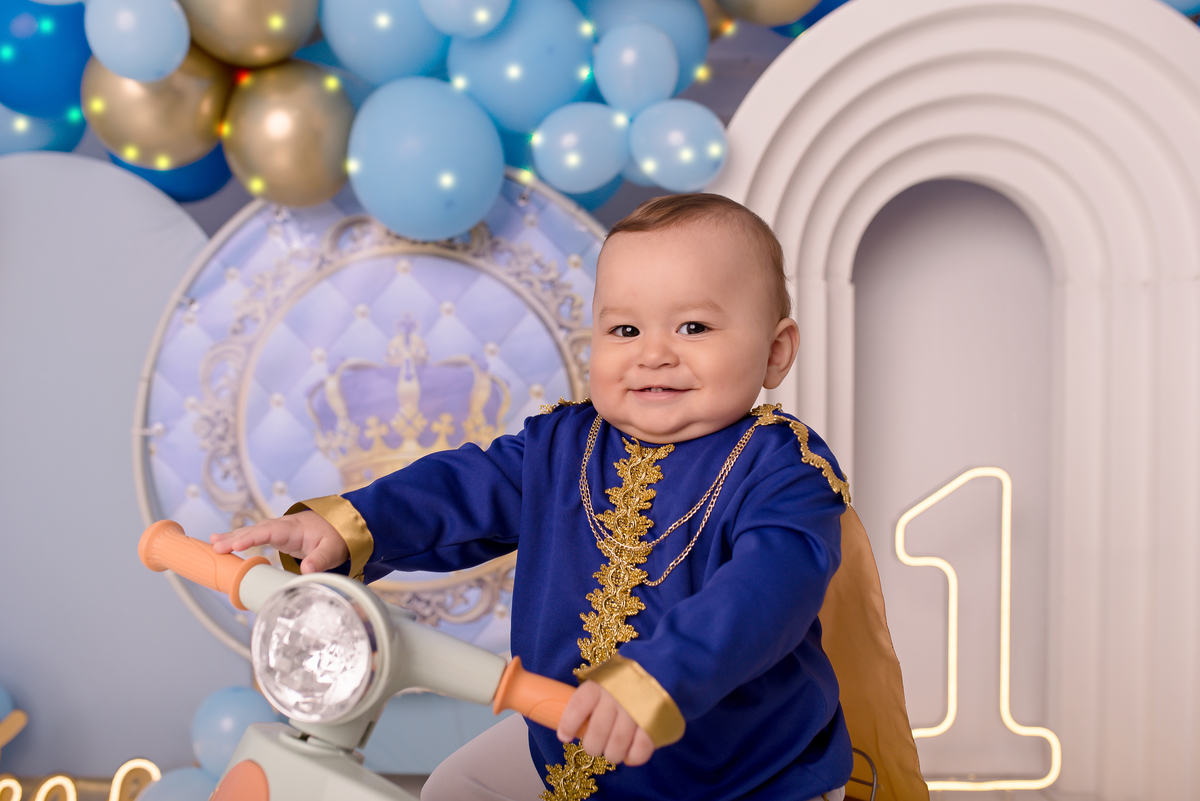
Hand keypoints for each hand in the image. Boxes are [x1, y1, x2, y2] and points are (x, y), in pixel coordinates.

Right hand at [209, 510, 347, 573]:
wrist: (340, 525)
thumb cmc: (336, 536)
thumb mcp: (332, 549)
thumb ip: (320, 560)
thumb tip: (307, 571)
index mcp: (295, 528)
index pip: (270, 531)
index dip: (253, 537)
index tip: (237, 545)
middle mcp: (282, 526)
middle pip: (256, 530)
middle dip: (236, 538)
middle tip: (217, 547)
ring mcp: (277, 529)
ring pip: (252, 531)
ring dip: (232, 537)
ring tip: (212, 544)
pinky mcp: (275, 535)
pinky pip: (253, 535)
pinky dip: (237, 538)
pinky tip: (219, 541)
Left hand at [557, 681, 654, 766]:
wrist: (659, 666)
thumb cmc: (623, 680)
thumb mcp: (603, 679)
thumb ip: (589, 698)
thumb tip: (569, 726)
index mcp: (600, 684)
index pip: (579, 704)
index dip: (568, 723)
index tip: (564, 736)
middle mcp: (617, 696)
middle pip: (597, 732)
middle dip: (592, 747)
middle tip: (594, 747)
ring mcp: (636, 709)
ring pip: (617, 744)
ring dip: (612, 754)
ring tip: (612, 752)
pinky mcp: (654, 721)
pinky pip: (641, 748)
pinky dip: (633, 757)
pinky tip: (629, 755)